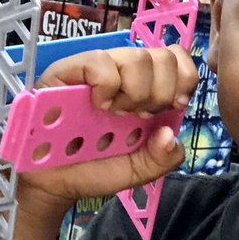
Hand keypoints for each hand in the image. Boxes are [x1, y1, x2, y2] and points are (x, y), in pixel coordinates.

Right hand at [17, 45, 199, 212]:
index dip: (183, 79)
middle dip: (160, 93)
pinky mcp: (67, 71)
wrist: (55, 183)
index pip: (177, 59)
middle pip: (162, 56)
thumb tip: (169, 134)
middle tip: (140, 117)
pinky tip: (99, 105)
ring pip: (137, 57)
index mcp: (148, 90)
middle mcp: (125, 74)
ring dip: (135, 92)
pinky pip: (99, 61)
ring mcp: (97, 70)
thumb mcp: (139, 170)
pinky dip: (107, 86)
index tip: (173, 107)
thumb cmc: (94, 169)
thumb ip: (163, 158)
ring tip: (116, 115)